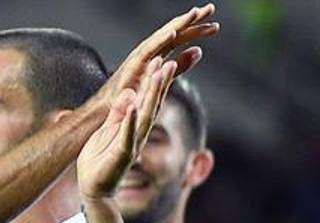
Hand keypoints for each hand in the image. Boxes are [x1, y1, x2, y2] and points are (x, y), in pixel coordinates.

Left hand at [77, 57, 176, 200]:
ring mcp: (132, 143)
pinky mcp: (122, 155)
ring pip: (146, 116)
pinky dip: (130, 121)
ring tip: (158, 75)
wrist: (93, 188)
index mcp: (133, 125)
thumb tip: (129, 92)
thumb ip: (118, 113)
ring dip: (152, 95)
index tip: (159, 59)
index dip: (152, 81)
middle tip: (167, 61)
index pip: (146, 99)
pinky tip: (134, 105)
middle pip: (152, 103)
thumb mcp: (107, 130)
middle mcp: (138, 132)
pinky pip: (128, 135)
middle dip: (159, 83)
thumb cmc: (99, 159)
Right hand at [99, 4, 218, 104]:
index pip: (180, 37)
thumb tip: (199, 50)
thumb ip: (180, 64)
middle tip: (210, 9)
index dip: (196, 30)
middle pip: (173, 31)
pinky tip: (173, 33)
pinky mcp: (133, 66)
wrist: (111, 109)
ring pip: (162, 37)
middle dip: (191, 19)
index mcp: (157, 53)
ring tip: (194, 14)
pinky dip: (159, 41)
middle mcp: (149, 51)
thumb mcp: (162, 76)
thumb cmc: (133, 94)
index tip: (215, 25)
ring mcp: (140, 56)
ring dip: (177, 24)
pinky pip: (148, 51)